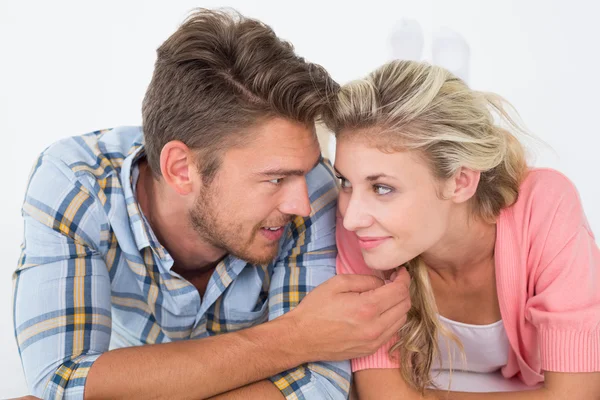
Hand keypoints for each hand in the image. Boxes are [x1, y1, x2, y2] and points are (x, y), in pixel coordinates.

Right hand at [287, 268, 410, 361]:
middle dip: (403, 289)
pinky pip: (392, 332)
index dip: (403, 277)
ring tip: (387, 296)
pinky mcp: (370, 350)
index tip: (400, 271)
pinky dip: (392, 319)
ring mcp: (374, 341)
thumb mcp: (337, 283)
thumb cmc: (315, 309)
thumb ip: (364, 280)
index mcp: (367, 307)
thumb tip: (382, 282)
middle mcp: (375, 327)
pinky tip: (380, 312)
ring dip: (399, 305)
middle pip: (405, 305)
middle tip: (393, 281)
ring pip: (402, 320)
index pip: (400, 290)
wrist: (301, 338)